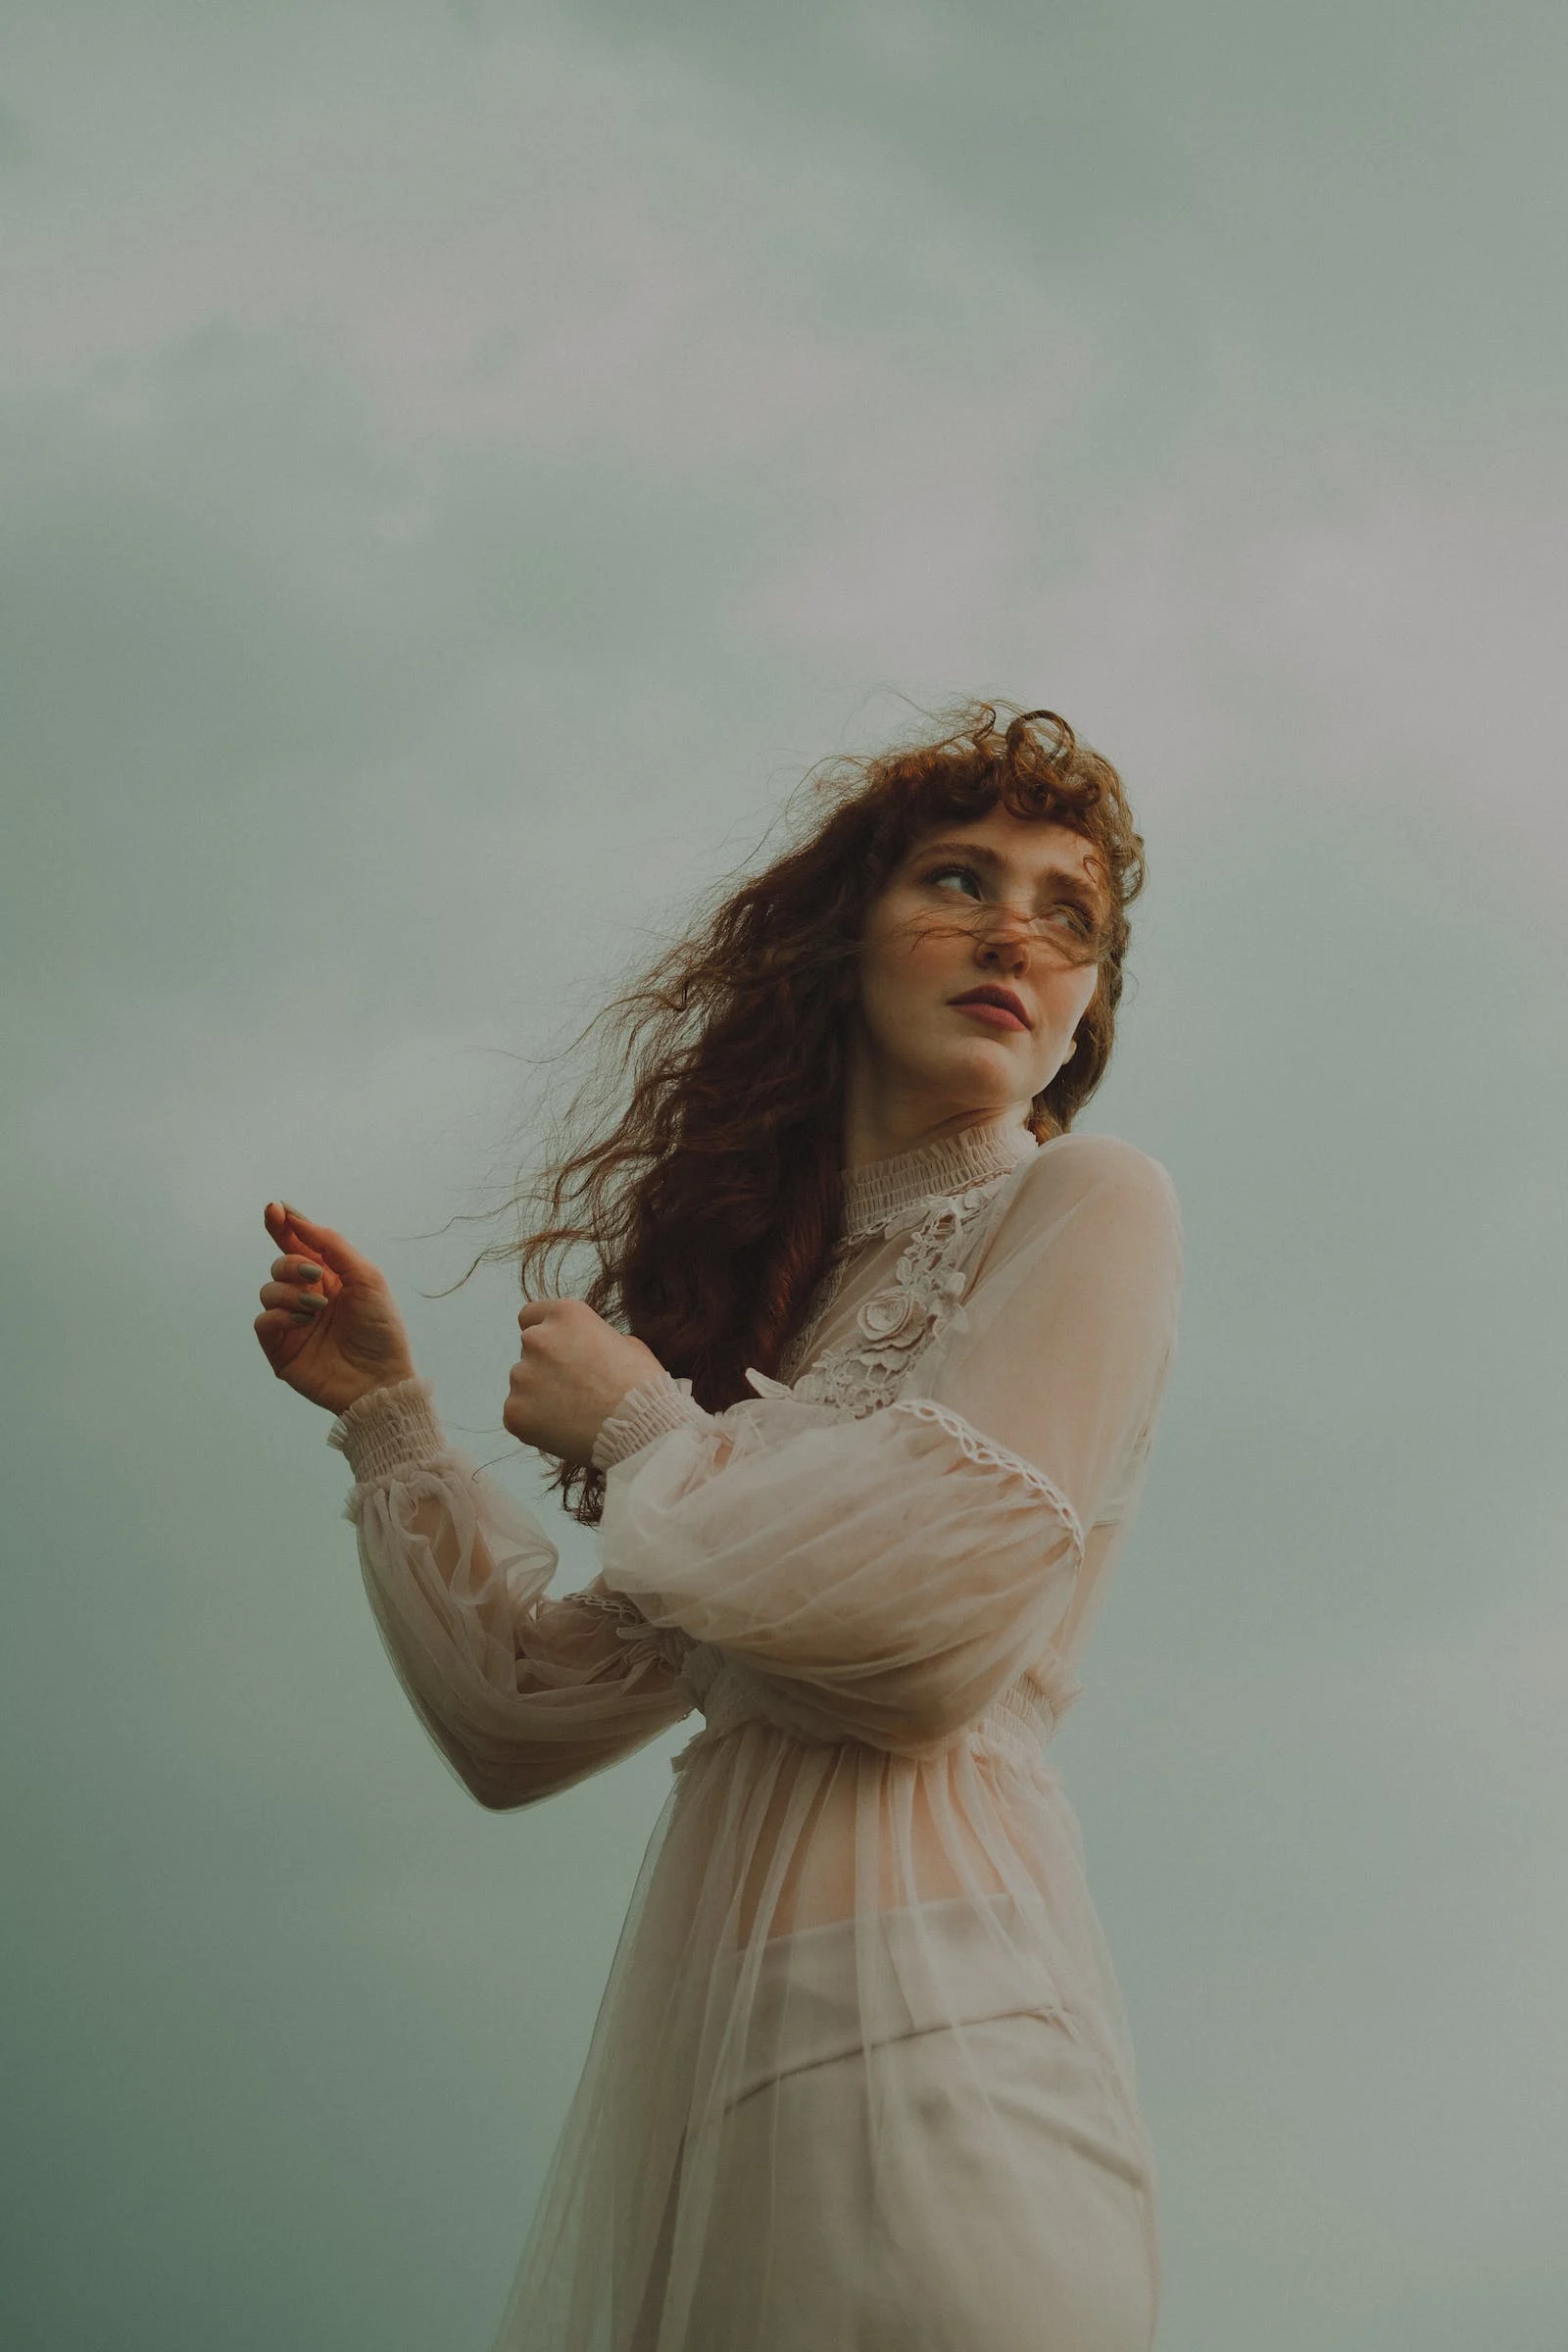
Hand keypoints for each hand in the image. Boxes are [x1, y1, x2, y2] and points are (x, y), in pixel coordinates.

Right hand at [254, 1201, 417, 1415]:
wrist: (380, 1378)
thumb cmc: (381, 1329)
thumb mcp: (366, 1277)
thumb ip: (332, 1245)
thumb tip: (298, 1219)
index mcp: (329, 1278)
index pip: (298, 1245)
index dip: (284, 1225)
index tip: (274, 1208)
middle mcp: (307, 1296)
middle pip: (280, 1264)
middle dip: (293, 1264)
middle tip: (316, 1278)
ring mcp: (292, 1322)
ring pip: (268, 1290)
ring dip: (291, 1292)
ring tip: (317, 1308)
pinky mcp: (280, 1349)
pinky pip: (263, 1321)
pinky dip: (280, 1315)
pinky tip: (304, 1322)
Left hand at [504, 1299, 664, 1464]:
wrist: (640, 1429)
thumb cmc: (641, 1386)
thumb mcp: (626, 1343)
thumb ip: (593, 1338)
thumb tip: (584, 1348)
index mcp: (565, 1315)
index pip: (531, 1315)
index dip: (547, 1333)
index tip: (557, 1351)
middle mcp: (537, 1339)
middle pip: (530, 1350)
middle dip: (546, 1366)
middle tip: (575, 1390)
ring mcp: (521, 1376)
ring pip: (524, 1383)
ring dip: (540, 1395)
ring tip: (575, 1414)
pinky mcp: (514, 1410)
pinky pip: (519, 1413)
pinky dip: (535, 1422)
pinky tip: (565, 1430)